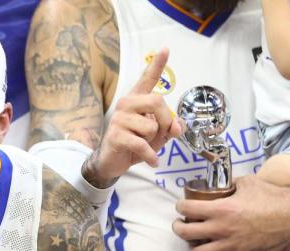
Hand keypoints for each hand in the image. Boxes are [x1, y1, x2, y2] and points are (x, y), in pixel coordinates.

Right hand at [82, 48, 181, 187]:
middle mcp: (126, 104)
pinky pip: (141, 144)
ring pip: (151, 126)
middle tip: (163, 134)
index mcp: (137, 100)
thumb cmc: (135, 144)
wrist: (111, 162)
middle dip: (166, 121)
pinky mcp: (115, 135)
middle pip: (157, 101)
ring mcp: (119, 119)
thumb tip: (178, 126)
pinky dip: (150, 155)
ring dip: (155, 141)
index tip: (166, 49)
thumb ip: (170, 127)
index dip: (158, 64)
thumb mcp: (158, 135)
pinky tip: (152, 161)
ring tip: (145, 146)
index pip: (148, 78)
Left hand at [171, 175, 289, 250]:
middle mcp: (221, 228)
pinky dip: (210, 249)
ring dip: (192, 244)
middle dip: (178, 227)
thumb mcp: (246, 183)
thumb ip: (228, 185)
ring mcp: (229, 243)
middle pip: (184, 233)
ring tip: (194, 237)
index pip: (186, 209)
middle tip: (180, 222)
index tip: (182, 205)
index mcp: (221, 208)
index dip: (180, 206)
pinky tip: (213, 242)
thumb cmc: (271, 196)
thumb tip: (219, 185)